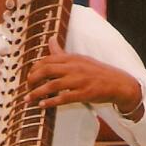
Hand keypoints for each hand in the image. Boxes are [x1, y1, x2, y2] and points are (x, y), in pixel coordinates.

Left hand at [26, 37, 142, 119]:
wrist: (119, 83)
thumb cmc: (96, 71)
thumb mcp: (79, 59)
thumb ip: (61, 52)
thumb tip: (50, 39)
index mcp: (72, 58)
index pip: (47, 60)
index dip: (34, 68)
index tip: (28, 76)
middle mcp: (75, 67)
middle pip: (47, 70)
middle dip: (32, 79)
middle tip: (26, 86)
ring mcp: (80, 80)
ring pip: (53, 85)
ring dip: (37, 92)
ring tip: (28, 99)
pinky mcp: (84, 94)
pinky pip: (64, 98)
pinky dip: (51, 102)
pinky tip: (42, 105)